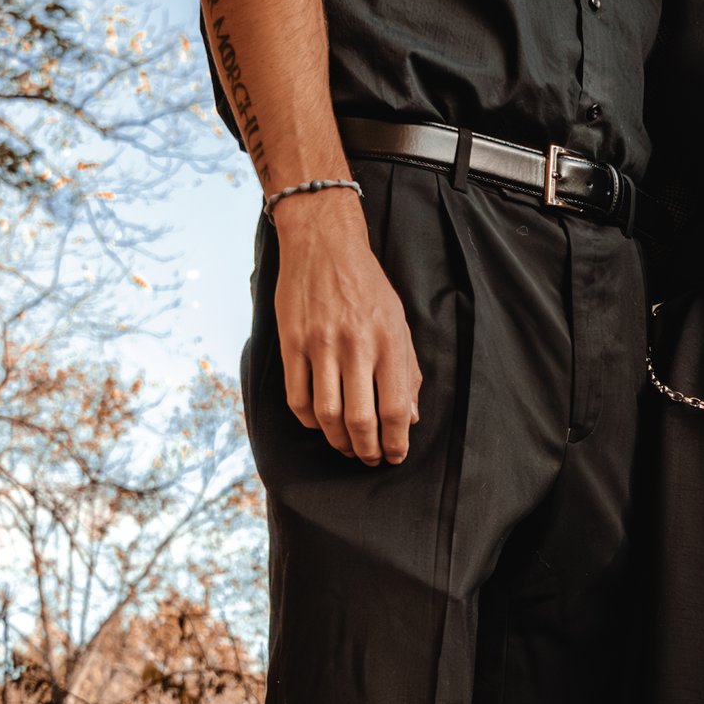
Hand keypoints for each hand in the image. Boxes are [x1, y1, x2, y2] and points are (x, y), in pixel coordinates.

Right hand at [272, 191, 420, 463]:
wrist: (323, 244)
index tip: (395, 455)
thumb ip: (407, 370)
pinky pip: (297, 397)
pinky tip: (319, 423)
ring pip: (327, 415)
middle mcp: (355, 346)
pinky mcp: (291, 343)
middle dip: (367, 451)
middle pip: (361, 419)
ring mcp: (320, 346)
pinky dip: (309, 421)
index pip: (395, 408)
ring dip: (338, 441)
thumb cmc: (366, 285)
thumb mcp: (398, 321)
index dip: (396, 442)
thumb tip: (411, 417)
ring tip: (346, 448)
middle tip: (369, 460)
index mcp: (388, 341)